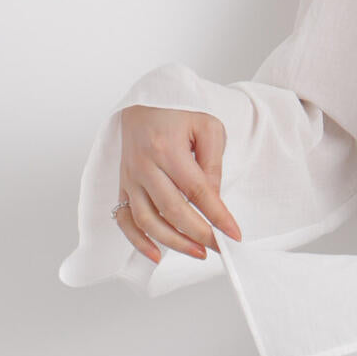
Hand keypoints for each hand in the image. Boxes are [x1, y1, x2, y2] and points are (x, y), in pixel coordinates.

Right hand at [114, 105, 242, 264]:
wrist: (144, 100)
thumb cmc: (179, 112)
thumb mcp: (207, 127)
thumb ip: (212, 164)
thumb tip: (213, 200)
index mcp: (167, 149)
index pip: (197, 191)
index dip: (217, 216)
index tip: (234, 234)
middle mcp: (144, 166)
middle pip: (173, 210)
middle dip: (199, 234)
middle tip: (219, 248)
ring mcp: (130, 178)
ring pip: (147, 220)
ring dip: (173, 242)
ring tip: (198, 253)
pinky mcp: (123, 185)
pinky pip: (124, 219)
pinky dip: (137, 240)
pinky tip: (156, 254)